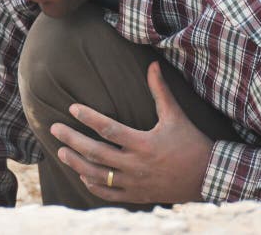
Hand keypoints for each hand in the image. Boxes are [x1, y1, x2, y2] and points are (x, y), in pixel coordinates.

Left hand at [50, 62, 213, 203]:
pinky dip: (93, 185)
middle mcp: (136, 165)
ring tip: (61, 151)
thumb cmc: (191, 143)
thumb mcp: (176, 115)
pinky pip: (109, 193)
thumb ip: (160, 91)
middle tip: (54, 129)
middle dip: (72, 139)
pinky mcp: (137, 195)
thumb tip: (152, 64)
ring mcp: (134, 183)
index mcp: (144, 143)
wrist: (207, 177)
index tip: (72, 108)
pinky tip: (82, 175)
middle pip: (95, 152)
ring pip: (97, 175)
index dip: (88, 118)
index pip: (108, 129)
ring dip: (76, 163)